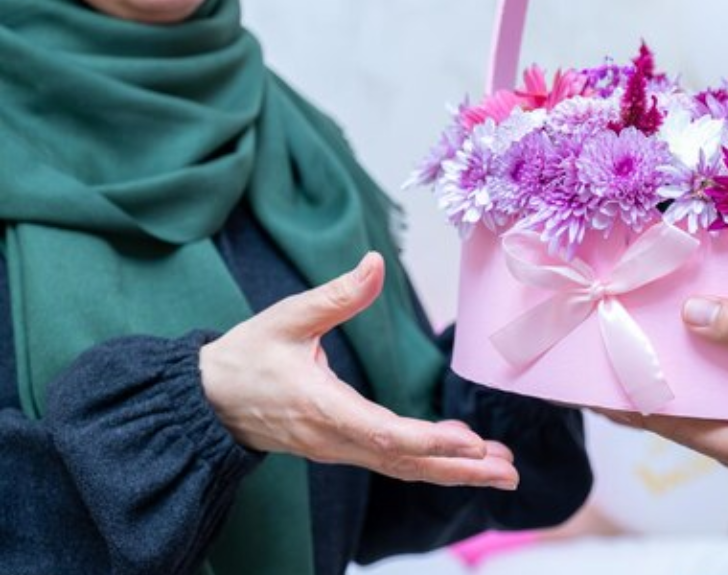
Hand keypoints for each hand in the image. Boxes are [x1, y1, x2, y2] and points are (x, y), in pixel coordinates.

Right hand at [199, 252, 518, 489]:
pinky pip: (393, 461)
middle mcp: (336, 438)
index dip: (430, 441)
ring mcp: (340, 448)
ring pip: (404, 467)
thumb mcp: (286, 318)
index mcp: (323, 408)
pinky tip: (465, 454)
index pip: (385, 434)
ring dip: (455, 471)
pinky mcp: (344, 447)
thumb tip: (374, 262)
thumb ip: (335, 295)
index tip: (471, 444)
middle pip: (406, 462)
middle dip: (460, 471)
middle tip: (509, 474)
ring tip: (503, 472)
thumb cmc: (246, 358)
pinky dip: (432, 461)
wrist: (209, 401)